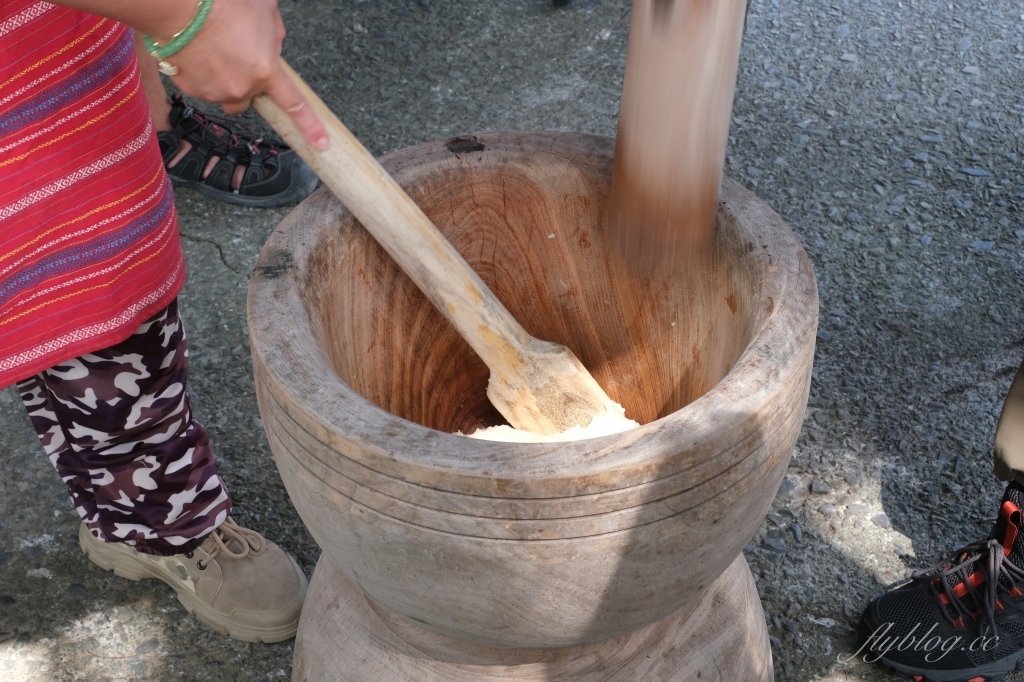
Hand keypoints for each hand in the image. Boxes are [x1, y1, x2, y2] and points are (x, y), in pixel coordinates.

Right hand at [165, 0, 327, 149]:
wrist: (178, 5)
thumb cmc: (223, 2)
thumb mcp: (265, 9)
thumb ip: (275, 34)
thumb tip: (272, 47)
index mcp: (265, 70)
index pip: (293, 104)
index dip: (309, 125)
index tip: (321, 142)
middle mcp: (241, 87)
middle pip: (250, 100)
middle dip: (247, 84)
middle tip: (237, 58)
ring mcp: (214, 91)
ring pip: (224, 95)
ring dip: (223, 80)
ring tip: (213, 50)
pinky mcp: (189, 88)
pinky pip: (201, 86)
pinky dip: (200, 73)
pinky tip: (196, 50)